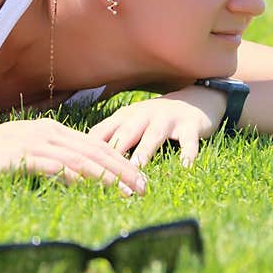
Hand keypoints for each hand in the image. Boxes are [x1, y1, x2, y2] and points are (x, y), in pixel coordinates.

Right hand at [0, 118, 148, 195]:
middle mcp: (48, 132)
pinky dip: (72, 175)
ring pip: (79, 158)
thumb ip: (54, 160)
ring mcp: (34, 142)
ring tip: (125, 189)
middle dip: (123, 169)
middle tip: (144, 186)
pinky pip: (52, 165)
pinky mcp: (19, 156)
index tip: (140, 177)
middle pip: (95, 150)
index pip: (95, 145)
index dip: (120, 161)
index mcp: (53, 130)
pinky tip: (89, 186)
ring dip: (106, 175)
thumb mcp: (28, 152)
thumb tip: (79, 175)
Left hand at [86, 86, 226, 168]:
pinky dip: (187, 154)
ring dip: (144, 152)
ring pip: (153, 136)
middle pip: (125, 134)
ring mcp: (167, 119)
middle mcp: (143, 115)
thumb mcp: (130, 123)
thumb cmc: (155, 119)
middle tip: (101, 173)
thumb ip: (110, 138)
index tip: (77, 168)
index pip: (101, 133)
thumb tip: (82, 163)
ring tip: (136, 169)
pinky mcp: (190, 126)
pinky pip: (188, 141)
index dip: (88, 149)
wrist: (196, 99)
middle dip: (113, 152)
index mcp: (124, 117)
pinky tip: (184, 167)